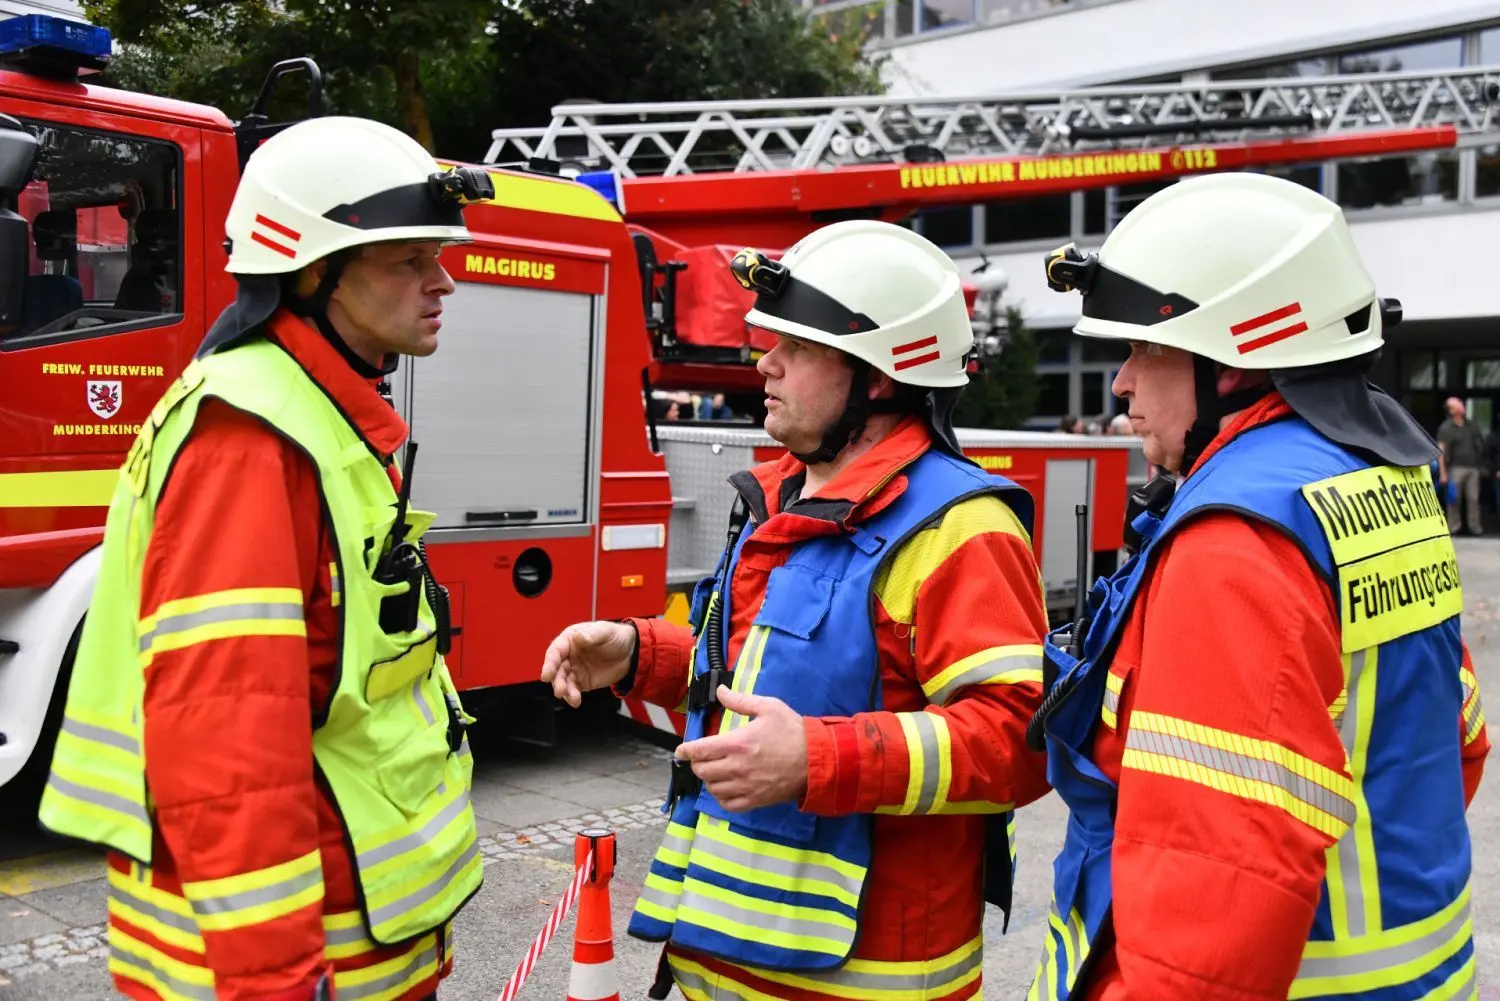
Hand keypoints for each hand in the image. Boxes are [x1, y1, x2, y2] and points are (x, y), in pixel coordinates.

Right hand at [540, 621, 635, 707]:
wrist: (630, 652)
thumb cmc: (615, 636)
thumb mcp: (605, 631)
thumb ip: (591, 635)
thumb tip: (577, 637)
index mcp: (570, 639)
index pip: (555, 651)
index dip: (550, 663)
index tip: (547, 675)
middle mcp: (568, 655)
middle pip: (556, 669)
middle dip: (557, 681)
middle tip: (560, 691)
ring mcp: (574, 669)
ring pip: (563, 681)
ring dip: (564, 691)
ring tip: (573, 698)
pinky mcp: (582, 682)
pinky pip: (573, 690)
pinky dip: (572, 696)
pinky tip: (576, 701)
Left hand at [674, 686, 806, 810]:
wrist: (816, 759)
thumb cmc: (793, 731)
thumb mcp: (768, 707)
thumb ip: (740, 700)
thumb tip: (720, 691)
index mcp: (738, 743)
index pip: (700, 750)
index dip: (685, 750)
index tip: (681, 750)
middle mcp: (737, 767)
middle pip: (702, 770)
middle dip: (697, 763)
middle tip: (702, 757)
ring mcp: (746, 786)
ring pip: (712, 788)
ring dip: (709, 779)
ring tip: (715, 770)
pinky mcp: (755, 800)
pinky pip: (728, 804)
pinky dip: (721, 797)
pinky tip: (726, 787)